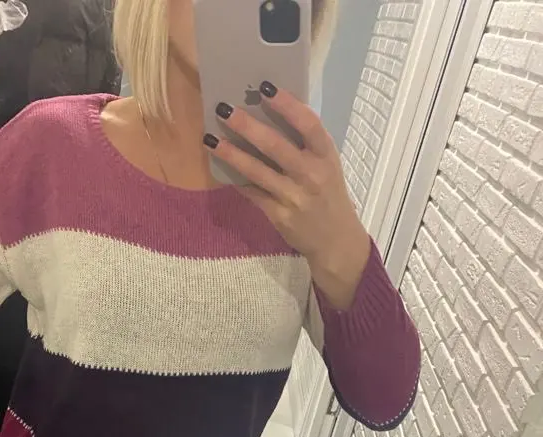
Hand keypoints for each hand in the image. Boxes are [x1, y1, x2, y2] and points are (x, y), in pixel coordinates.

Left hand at [205, 83, 370, 309]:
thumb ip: (305, 145)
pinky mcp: (279, 215)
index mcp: (326, 155)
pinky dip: (236, 179)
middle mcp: (311, 174)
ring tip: (210, 139)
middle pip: (276, 146)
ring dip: (231, 154)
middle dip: (247, 126)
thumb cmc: (328, 194)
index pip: (308, 124)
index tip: (265, 87)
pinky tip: (221, 167)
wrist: (335, 240)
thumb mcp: (327, 165)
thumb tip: (270, 114)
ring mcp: (294, 197)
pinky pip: (252, 193)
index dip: (287, 105)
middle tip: (224, 109)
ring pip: (257, 171)